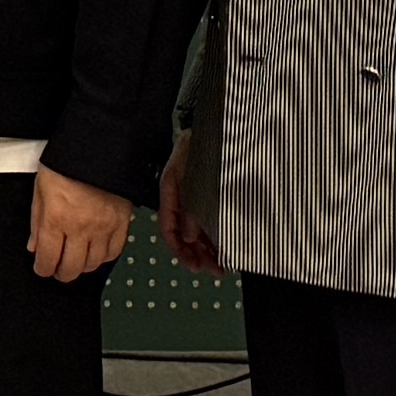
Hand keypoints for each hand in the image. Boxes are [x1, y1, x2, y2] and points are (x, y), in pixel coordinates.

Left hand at [28, 172, 133, 283]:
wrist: (97, 145)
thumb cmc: (67, 162)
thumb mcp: (40, 188)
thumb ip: (37, 221)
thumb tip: (34, 245)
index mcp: (56, 218)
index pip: (47, 260)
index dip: (42, 269)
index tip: (42, 267)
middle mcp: (80, 227)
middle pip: (71, 269)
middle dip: (61, 273)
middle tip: (58, 269)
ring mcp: (103, 227)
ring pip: (93, 264)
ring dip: (82, 266)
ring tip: (76, 259)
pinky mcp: (121, 223)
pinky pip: (114, 252)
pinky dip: (104, 257)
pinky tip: (96, 251)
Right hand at [157, 130, 217, 276]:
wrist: (220, 124)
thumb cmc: (203, 144)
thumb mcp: (192, 175)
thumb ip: (191, 207)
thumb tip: (191, 236)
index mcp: (171, 192)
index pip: (168, 228)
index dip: (179, 250)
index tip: (193, 266)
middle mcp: (183, 199)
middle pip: (186, 234)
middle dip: (198, 255)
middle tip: (214, 271)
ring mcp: (197, 197)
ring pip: (199, 231)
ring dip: (208, 250)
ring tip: (222, 266)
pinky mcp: (212, 195)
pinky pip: (211, 221)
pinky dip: (218, 236)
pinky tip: (227, 248)